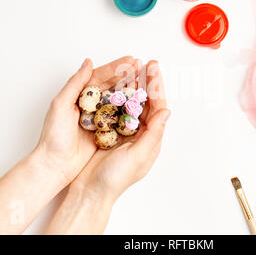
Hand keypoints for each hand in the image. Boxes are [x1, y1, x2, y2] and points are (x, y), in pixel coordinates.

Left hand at [36, 56, 136, 184]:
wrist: (55, 165)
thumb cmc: (54, 136)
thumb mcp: (60, 105)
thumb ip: (75, 83)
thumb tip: (88, 62)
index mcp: (78, 94)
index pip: (99, 76)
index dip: (116, 68)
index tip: (131, 61)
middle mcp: (90, 104)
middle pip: (111, 85)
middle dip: (127, 76)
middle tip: (142, 68)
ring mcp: (98, 117)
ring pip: (118, 99)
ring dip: (131, 90)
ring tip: (145, 82)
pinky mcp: (105, 131)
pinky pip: (120, 117)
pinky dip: (130, 109)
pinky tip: (141, 105)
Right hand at [70, 60, 169, 202]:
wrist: (89, 192)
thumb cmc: (114, 179)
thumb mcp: (137, 157)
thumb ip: (153, 134)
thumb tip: (166, 112)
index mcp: (150, 139)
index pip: (157, 107)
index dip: (156, 86)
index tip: (154, 69)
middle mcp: (140, 134)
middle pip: (146, 102)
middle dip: (147, 81)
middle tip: (146, 63)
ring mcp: (124, 132)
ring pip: (131, 103)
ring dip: (133, 86)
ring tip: (132, 69)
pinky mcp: (110, 132)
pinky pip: (116, 109)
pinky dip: (117, 96)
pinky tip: (116, 85)